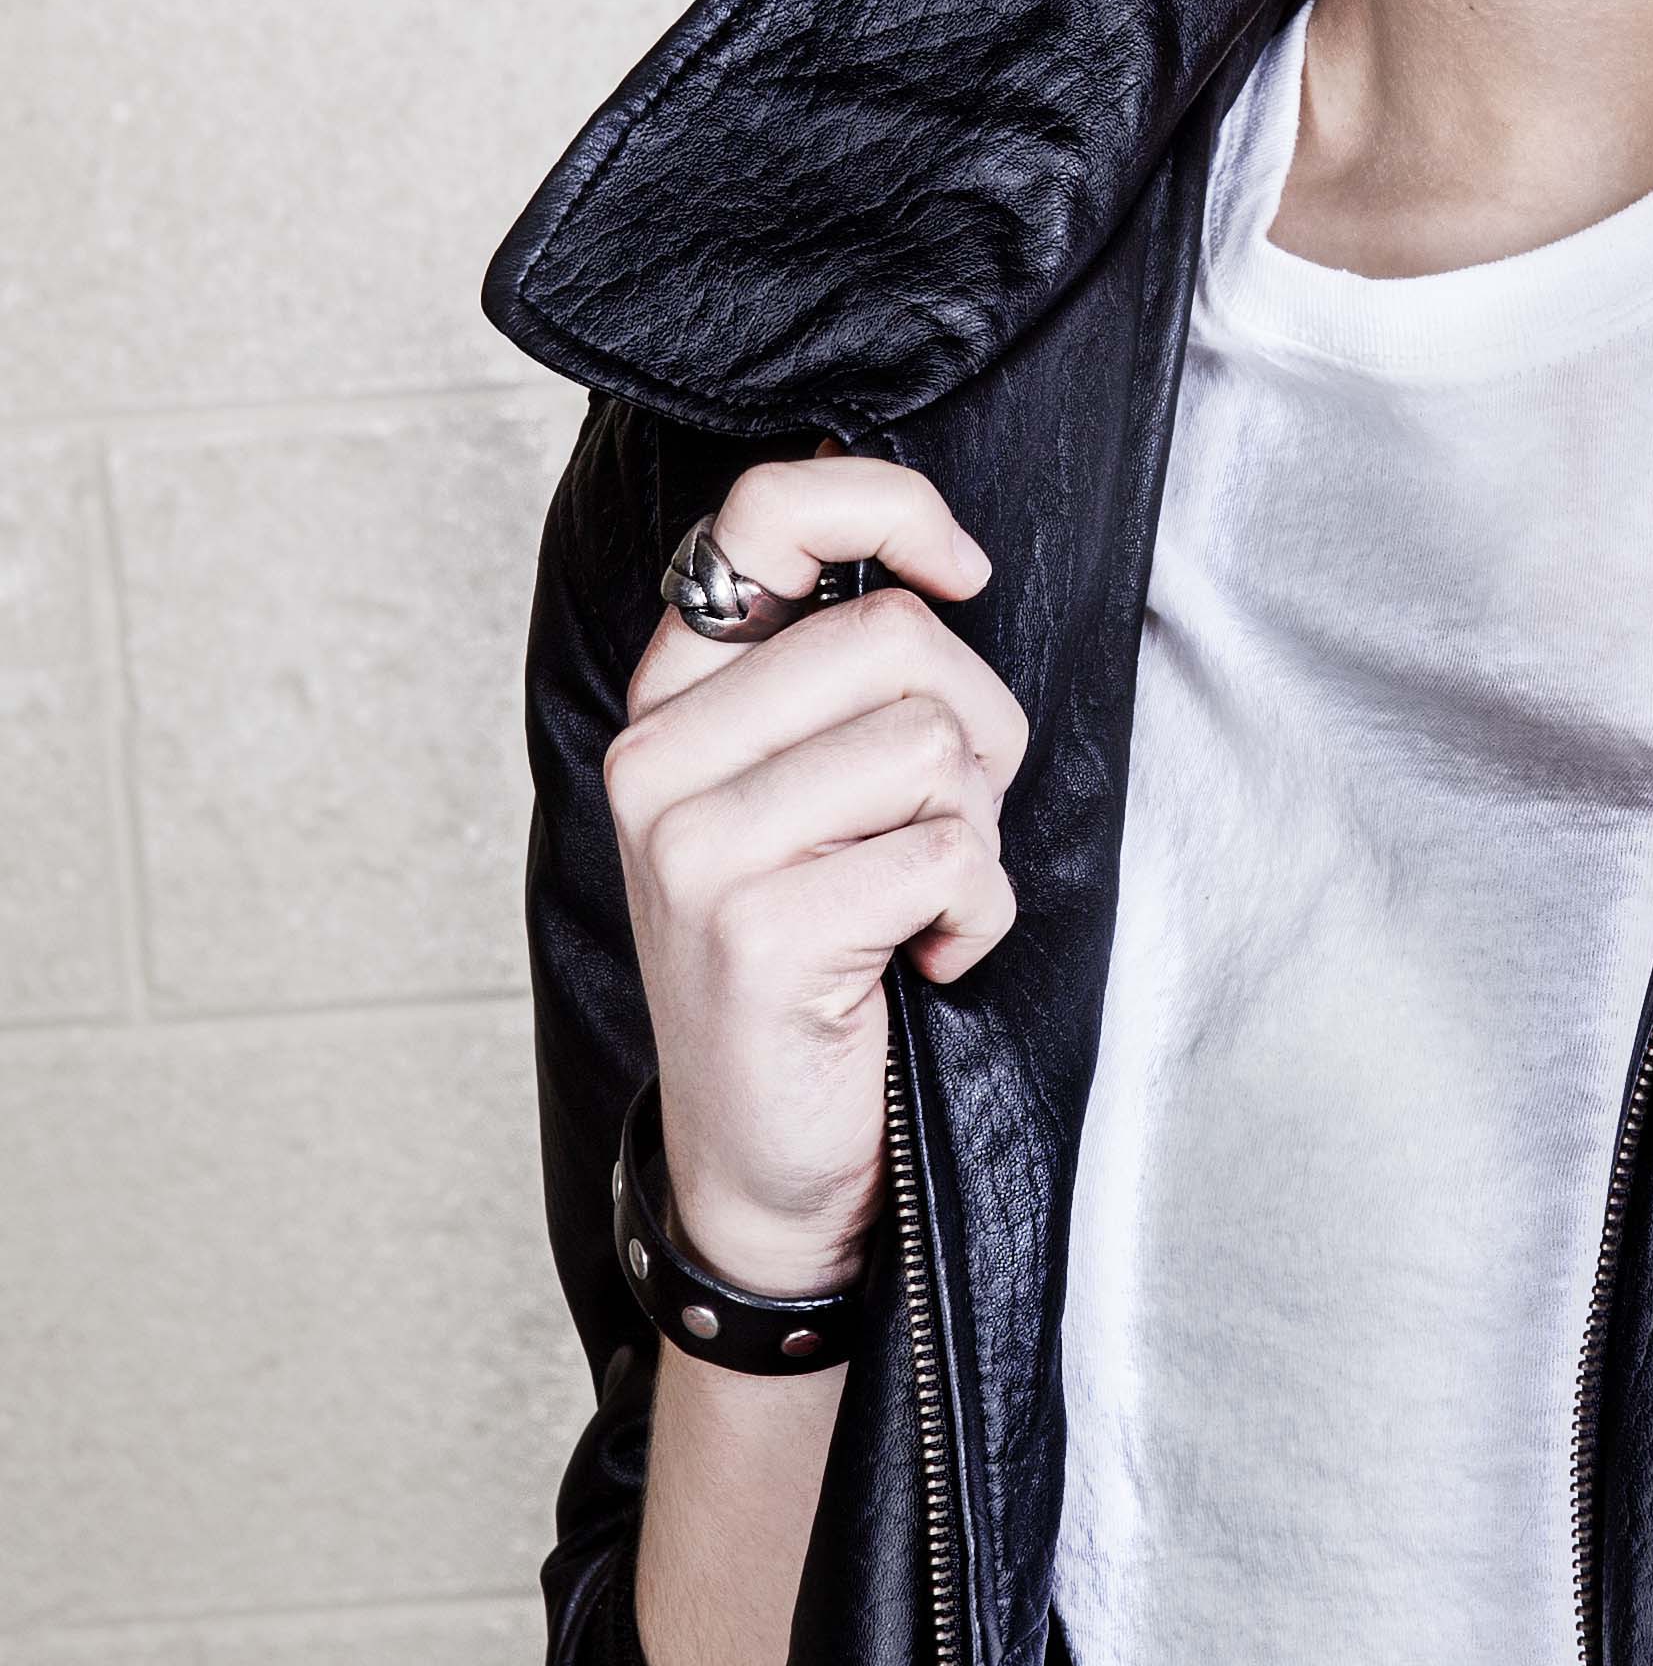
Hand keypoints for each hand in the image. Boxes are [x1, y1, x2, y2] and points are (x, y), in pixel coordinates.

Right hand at [604, 456, 1026, 1299]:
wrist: (766, 1161)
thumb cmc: (819, 963)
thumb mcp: (810, 799)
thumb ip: (839, 683)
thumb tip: (932, 558)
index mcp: (676, 702)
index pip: (764, 518)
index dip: (887, 505)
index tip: (960, 565)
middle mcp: (661, 760)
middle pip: (895, 635)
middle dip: (977, 726)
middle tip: (949, 821)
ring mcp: (695, 845)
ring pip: (933, 744)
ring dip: (975, 833)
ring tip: (921, 901)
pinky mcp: (756, 928)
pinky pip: (945, 857)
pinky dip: (976, 915)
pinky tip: (925, 962)